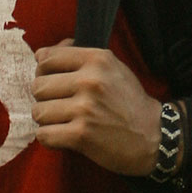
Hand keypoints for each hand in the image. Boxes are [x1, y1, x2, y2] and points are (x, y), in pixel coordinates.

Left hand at [31, 45, 161, 176]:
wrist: (153, 135)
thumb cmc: (128, 101)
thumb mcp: (112, 67)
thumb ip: (79, 57)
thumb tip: (41, 54)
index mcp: (97, 59)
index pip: (46, 57)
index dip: (43, 71)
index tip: (53, 80)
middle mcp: (90, 80)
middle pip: (38, 86)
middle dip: (45, 98)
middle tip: (61, 105)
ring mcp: (85, 108)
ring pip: (38, 111)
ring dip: (47, 119)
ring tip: (64, 121)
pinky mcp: (81, 135)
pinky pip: (44, 134)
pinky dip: (50, 138)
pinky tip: (64, 136)